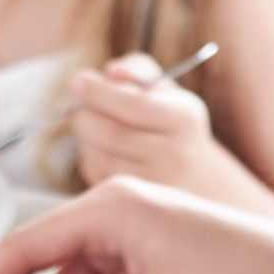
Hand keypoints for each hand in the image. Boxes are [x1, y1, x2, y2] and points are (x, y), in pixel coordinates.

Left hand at [69, 53, 215, 188]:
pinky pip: (98, 176)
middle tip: (76, 108)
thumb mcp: (166, 91)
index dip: (99, 92)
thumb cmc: (172, 123)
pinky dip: (89, 159)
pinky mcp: (136, 205)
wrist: (197, 177)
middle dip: (84, 116)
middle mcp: (174, 154)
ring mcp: (155, 184)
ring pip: (100, 157)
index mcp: (182, 118)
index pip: (133, 104)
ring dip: (84, 138)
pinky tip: (99, 149)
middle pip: (111, 133)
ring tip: (90, 127)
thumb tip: (111, 71)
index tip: (76, 80)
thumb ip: (138, 69)